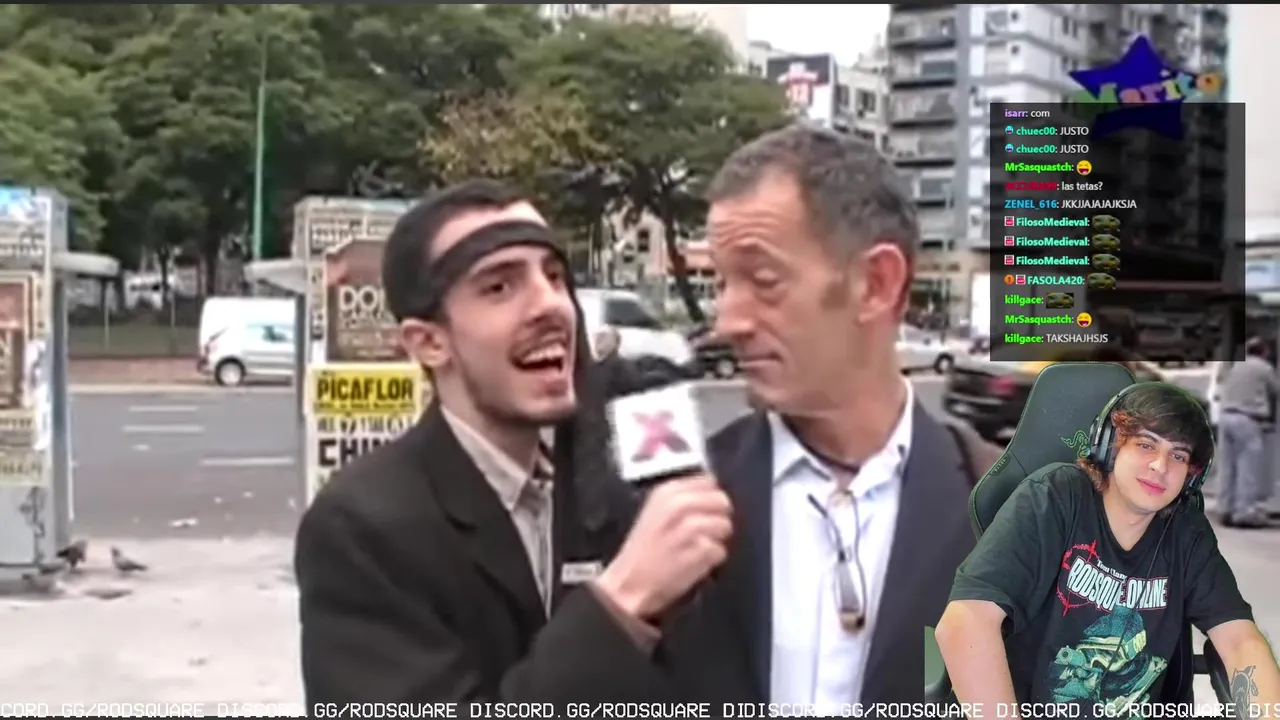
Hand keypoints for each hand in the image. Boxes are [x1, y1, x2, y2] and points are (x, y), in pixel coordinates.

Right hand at [596, 473, 731, 620]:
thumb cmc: (643, 553)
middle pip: (721, 500)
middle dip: (719, 516)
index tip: (705, 511)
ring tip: (698, 549)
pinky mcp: (697, 552)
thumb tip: (714, 496)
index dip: (711, 497)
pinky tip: (696, 563)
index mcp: (665, 493)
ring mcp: (687, 528)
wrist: (628, 585)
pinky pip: (720, 550)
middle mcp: (676, 506)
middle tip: (706, 532)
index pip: (707, 482)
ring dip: (717, 539)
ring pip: (724, 525)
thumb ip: (683, 500)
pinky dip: (713, 559)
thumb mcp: (655, 513)